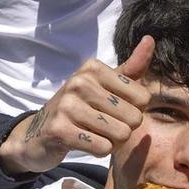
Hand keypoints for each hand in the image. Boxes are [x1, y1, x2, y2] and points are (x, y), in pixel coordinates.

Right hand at [0, 37, 154, 176]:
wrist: (37, 132)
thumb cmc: (80, 107)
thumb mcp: (105, 84)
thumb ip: (131, 67)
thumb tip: (150, 39)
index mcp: (93, 68)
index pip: (143, 98)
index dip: (133, 110)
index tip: (113, 110)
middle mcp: (79, 82)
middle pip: (134, 118)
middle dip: (124, 128)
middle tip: (103, 126)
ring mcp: (67, 105)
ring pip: (120, 134)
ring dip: (112, 141)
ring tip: (94, 134)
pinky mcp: (60, 130)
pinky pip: (102, 147)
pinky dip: (98, 150)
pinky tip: (84, 142)